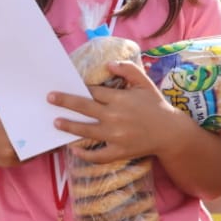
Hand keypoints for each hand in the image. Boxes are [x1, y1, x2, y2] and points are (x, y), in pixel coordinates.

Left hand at [48, 60, 187, 163]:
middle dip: (64, 102)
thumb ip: (128, 70)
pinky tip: (73, 149)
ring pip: (86, 131)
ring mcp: (115, 136)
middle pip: (84, 107)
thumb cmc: (156, 106)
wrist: (170, 133)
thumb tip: (109, 64)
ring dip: (69, 126)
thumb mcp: (145, 83)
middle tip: (50, 98)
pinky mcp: (118, 152)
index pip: (93, 91)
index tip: (67, 85)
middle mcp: (114, 116)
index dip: (79, 88)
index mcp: (120, 98)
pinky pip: (98, 155)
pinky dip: (84, 154)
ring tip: (56, 122)